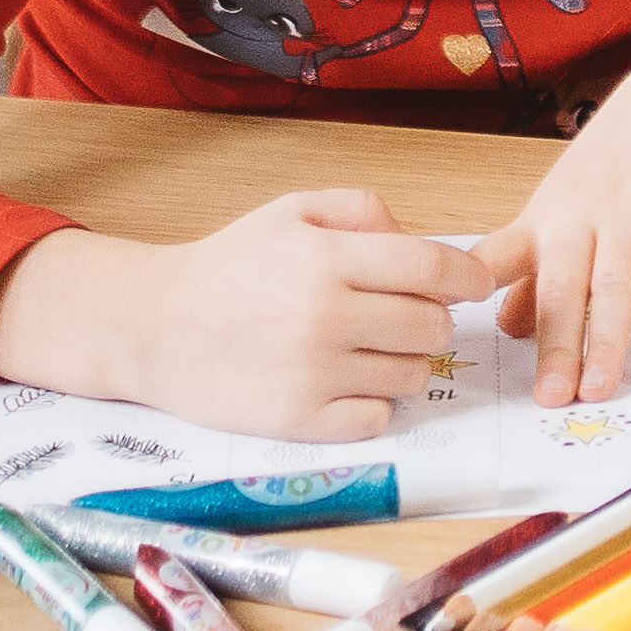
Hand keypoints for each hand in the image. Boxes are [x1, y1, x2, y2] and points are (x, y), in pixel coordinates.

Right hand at [0, 191, 489, 437]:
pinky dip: (375, 402)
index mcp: (326, 259)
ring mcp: (314, 374)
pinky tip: (347, 383)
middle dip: (432, 320)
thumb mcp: (289, 211)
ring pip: (413, 376)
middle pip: (433, 327)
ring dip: (405, 362)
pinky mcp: (300, 421)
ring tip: (367, 348)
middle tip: (405, 316)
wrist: (153, 327)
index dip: (469, 277)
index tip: (477, 284)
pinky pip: (378, 417)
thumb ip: (360, 209)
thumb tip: (418, 237)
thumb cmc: (226, 266)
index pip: (433, 270)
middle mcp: (325, 317)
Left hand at [485, 36, 630, 402]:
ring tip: (599, 387)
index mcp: (543, 221)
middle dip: (552, 345)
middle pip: (558, 286)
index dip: (464, 298)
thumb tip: (506, 328)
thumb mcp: (563, 206)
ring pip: (613, 281)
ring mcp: (627, 208)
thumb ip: (534, 268)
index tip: (439, 337)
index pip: (492, 262)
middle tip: (547, 397)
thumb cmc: (617, 157)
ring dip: (605, 338)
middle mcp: (578, 216)